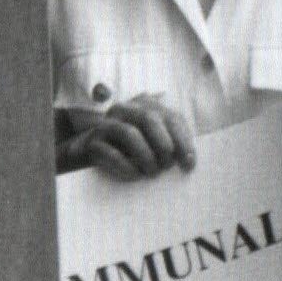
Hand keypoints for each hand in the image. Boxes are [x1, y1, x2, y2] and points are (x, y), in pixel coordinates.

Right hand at [64, 93, 196, 179]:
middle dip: (164, 145)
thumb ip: (172, 141)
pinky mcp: (92, 141)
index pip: (172, 117)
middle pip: (149, 118)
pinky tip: (135, 175)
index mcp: (146, 105)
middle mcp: (126, 109)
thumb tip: (190, 161)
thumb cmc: (133, 148)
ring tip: (152, 172)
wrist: (95, 151)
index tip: (189, 164)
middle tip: (167, 166)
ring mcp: (106, 123)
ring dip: (146, 156)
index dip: (183, 141)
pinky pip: (111, 152)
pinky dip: (126, 166)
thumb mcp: (155, 139)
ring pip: (130, 133)